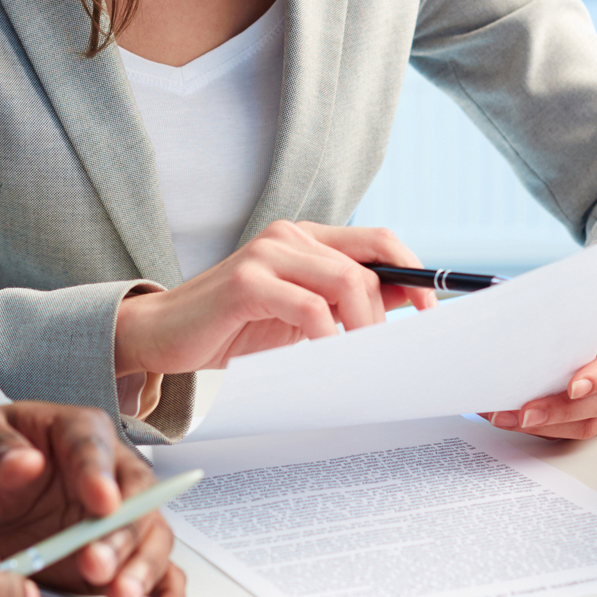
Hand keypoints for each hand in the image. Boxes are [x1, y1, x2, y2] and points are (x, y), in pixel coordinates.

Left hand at [0, 403, 186, 596]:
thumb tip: (23, 463)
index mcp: (78, 432)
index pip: (95, 448)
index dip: (99, 475)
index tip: (102, 502)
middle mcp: (111, 472)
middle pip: (134, 499)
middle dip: (119, 535)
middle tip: (95, 564)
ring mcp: (119, 517)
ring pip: (149, 538)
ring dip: (140, 569)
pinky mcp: (119, 555)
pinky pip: (155, 573)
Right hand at [113, 222, 437, 375]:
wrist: (162, 336)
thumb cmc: (232, 329)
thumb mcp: (303, 315)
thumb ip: (347, 302)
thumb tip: (408, 300)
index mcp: (307, 240)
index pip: (379, 242)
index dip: (415, 272)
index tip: (433, 310)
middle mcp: (290, 237)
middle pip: (368, 264)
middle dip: (388, 313)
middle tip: (387, 353)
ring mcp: (266, 254)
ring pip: (345, 282)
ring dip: (363, 328)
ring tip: (356, 359)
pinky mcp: (245, 281)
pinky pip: (308, 307)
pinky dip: (327, 336)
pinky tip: (324, 358)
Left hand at [486, 279, 596, 438]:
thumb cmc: (585, 315)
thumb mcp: (577, 302)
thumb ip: (555, 309)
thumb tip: (510, 313)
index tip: (572, 388)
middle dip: (559, 411)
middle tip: (525, 413)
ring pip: (587, 424)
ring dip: (545, 426)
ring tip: (509, 419)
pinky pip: (575, 431)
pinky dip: (544, 429)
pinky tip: (515, 420)